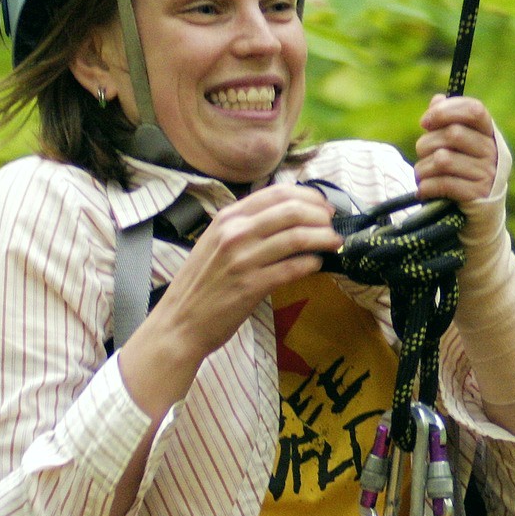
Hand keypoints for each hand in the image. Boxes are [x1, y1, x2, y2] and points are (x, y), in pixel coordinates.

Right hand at [120, 184, 340, 416]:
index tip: (324, 207)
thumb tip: (287, 215)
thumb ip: (246, 226)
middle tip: (333, 225)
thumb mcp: (217, 242)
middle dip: (321, 216)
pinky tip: (318, 264)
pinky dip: (312, 263)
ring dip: (323, 239)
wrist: (180, 322)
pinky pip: (293, 268)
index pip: (277, 193)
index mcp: (228, 218)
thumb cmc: (202, 283)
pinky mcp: (251, 286)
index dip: (309, 197)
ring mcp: (243, 259)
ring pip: (297, 237)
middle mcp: (235, 233)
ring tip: (334, 243)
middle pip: (292, 211)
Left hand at [415, 95, 511, 242]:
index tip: (426, 122)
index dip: (447, 111)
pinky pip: (443, 183)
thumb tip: (437, 99)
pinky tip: (425, 190)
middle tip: (423, 155)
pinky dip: (427, 186)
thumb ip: (448, 122)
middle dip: (427, 143)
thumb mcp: (458, 147)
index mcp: (490, 135)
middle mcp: (493, 153)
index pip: (474, 110)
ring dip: (424, 168)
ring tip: (423, 175)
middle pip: (452, 134)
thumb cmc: (463, 175)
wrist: (479, 217)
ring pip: (443, 159)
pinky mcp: (477, 196)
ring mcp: (488, 175)